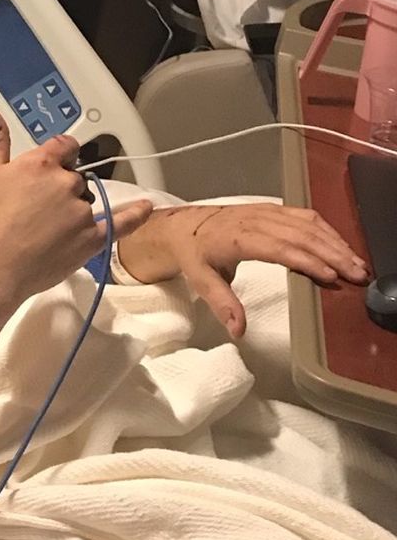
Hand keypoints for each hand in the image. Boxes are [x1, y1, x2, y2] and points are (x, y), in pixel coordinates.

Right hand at [0, 102, 153, 301]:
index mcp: (43, 163)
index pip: (65, 146)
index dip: (58, 155)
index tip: (48, 168)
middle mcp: (67, 183)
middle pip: (75, 175)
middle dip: (61, 186)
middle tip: (35, 207)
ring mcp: (83, 211)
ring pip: (87, 199)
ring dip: (75, 206)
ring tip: (47, 227)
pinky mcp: (92, 238)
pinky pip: (121, 223)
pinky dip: (135, 215)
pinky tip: (145, 208)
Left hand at [116, 203, 369, 336]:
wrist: (183, 226)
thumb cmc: (193, 253)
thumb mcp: (200, 279)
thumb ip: (221, 303)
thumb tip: (237, 329)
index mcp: (237, 237)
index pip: (278, 248)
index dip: (306, 260)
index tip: (330, 276)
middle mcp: (255, 221)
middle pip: (301, 235)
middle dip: (333, 254)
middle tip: (356, 275)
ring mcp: (265, 212)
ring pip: (307, 224)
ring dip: (335, 243)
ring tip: (356, 264)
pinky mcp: (272, 209)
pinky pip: (304, 216)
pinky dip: (326, 230)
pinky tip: (341, 245)